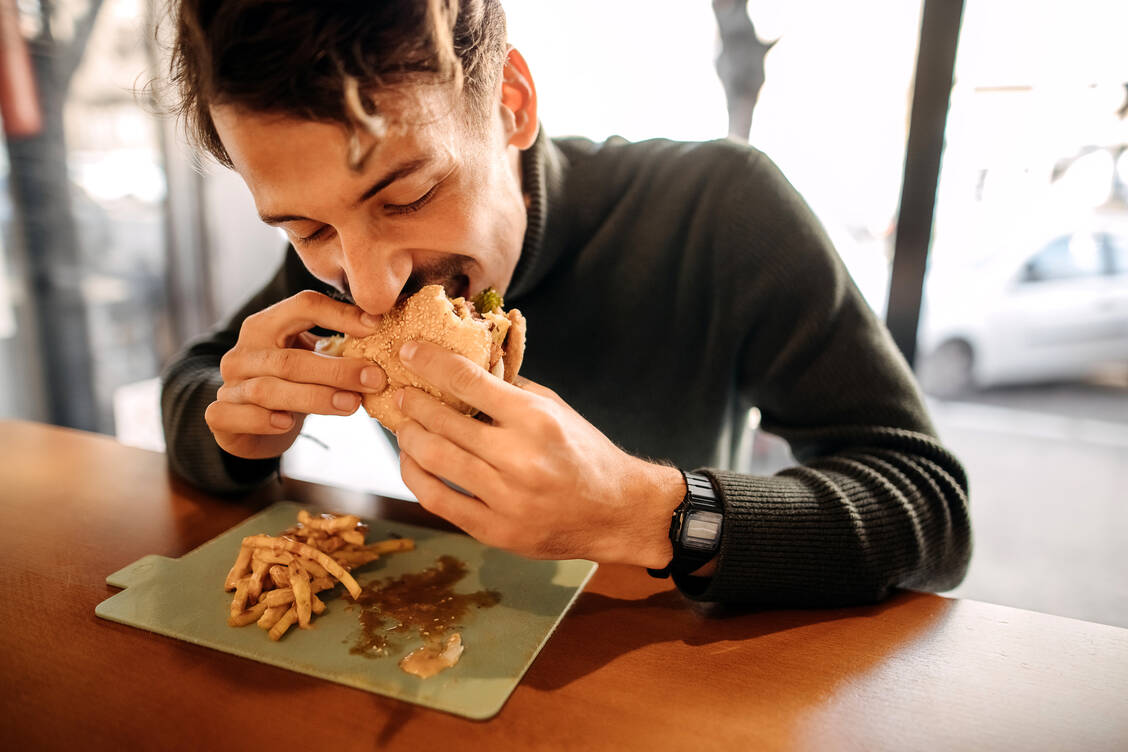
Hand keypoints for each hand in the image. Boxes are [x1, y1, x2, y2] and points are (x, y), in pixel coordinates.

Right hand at [206, 290, 385, 459]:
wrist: (248, 423)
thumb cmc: (291, 384)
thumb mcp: (311, 359)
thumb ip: (337, 348)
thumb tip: (386, 336)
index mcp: (266, 325)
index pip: (302, 306)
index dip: (340, 314)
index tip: (376, 327)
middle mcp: (243, 352)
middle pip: (291, 358)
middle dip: (337, 370)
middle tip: (375, 379)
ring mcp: (228, 384)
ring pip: (269, 389)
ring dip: (314, 398)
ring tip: (352, 404)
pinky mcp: (219, 416)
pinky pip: (238, 416)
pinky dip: (264, 420)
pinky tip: (287, 423)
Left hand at [393, 341, 685, 565]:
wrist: (615, 512)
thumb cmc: (584, 453)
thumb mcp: (556, 408)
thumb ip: (510, 389)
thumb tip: (464, 367)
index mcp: (536, 419)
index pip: (467, 381)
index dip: (430, 362)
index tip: (409, 352)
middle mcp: (519, 458)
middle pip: (442, 422)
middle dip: (412, 402)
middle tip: (399, 392)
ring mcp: (506, 499)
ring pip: (434, 459)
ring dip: (408, 437)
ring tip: (403, 425)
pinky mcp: (496, 531)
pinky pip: (438, 500)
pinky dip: (416, 476)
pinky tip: (411, 461)